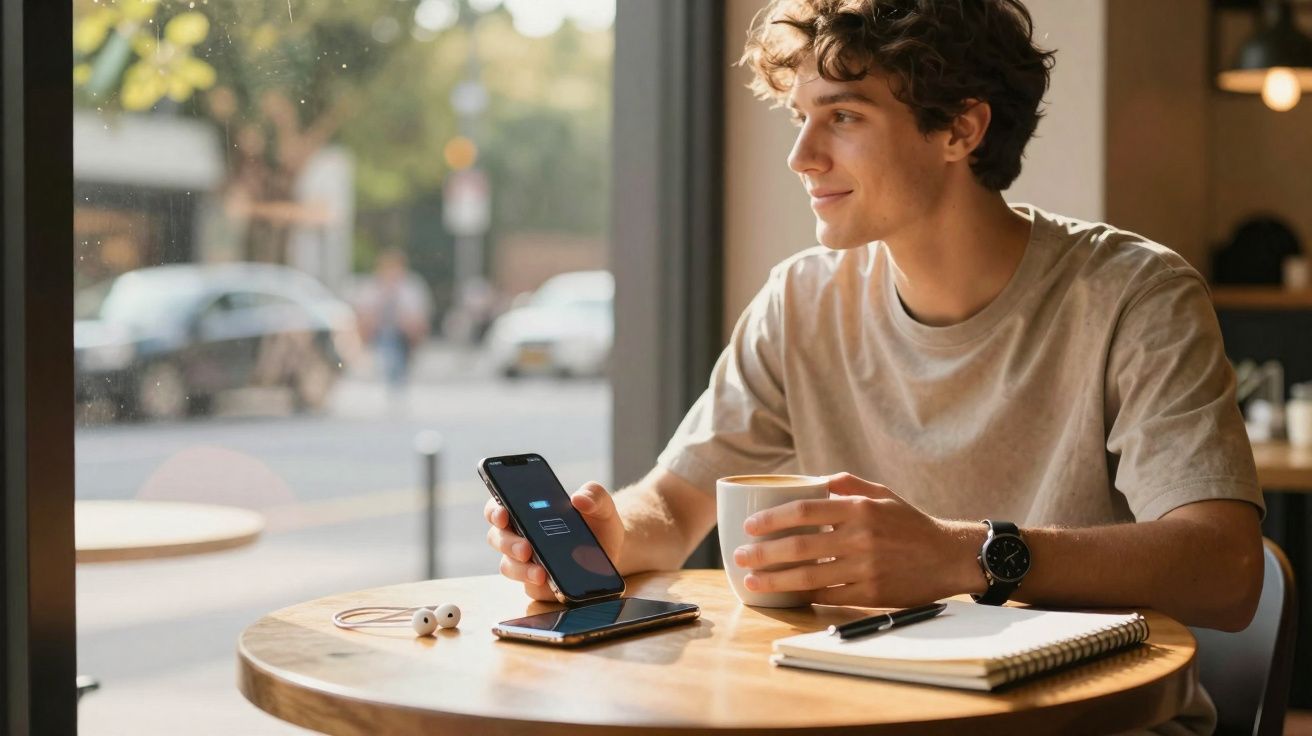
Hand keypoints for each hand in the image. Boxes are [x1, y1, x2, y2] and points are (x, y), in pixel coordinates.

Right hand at [484, 482, 626, 601]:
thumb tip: (579, 499)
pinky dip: (538, 586)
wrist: (614, 551)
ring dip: (521, 570)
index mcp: (526, 511)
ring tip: (540, 573)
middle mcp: (520, 536)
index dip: (495, 510)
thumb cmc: (598, 521)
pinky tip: (552, 584)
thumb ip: (593, 494)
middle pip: (498, 538)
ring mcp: (526, 562)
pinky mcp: (538, 585)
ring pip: (509, 566)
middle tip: (526, 548)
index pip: (498, 508)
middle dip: (508, 543)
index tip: (503, 514)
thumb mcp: (600, 504)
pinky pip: (530, 588)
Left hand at [732, 473, 985, 606]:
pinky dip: (804, 596)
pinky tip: (785, 596)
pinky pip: (829, 596)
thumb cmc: (910, 524)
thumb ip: (847, 483)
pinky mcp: (872, 594)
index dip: (772, 519)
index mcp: (859, 509)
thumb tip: (813, 479)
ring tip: (752, 582)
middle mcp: (860, 537)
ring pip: (808, 577)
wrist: (948, 557)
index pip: (804, 510)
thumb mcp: (883, 494)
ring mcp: (865, 568)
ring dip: (775, 581)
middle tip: (740, 556)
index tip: (749, 526)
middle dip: (763, 554)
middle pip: (799, 547)